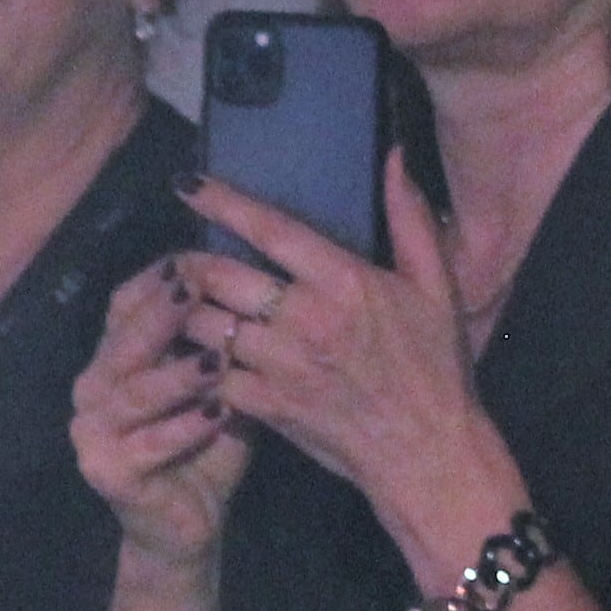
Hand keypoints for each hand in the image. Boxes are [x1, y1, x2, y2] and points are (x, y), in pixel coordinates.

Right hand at [75, 261, 256, 567]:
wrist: (190, 527)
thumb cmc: (206, 447)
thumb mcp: (217, 386)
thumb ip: (218, 344)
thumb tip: (253, 286)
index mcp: (115, 359)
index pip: (123, 304)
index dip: (155, 282)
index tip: (195, 259)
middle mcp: (93, 388)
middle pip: (123, 341)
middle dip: (160, 315)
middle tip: (197, 291)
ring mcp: (92, 431)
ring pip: (133, 393)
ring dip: (176, 375)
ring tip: (217, 360)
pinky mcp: (106, 471)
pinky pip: (148, 445)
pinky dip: (184, 428)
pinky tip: (218, 412)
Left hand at [170, 158, 501, 544]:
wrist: (428, 454)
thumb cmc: (436, 368)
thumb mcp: (437, 288)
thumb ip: (411, 219)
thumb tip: (394, 156)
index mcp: (344, 281)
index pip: (269, 229)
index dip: (222, 202)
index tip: (187, 184)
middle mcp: (305, 318)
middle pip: (218, 275)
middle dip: (186, 262)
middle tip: (175, 257)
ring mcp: (281, 365)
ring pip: (204, 325)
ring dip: (182, 312)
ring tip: (172, 303)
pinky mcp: (267, 407)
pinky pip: (211, 375)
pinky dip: (195, 363)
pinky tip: (188, 356)